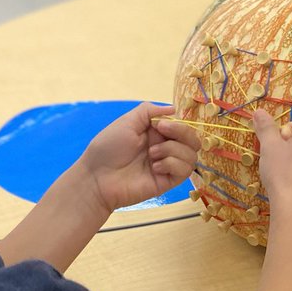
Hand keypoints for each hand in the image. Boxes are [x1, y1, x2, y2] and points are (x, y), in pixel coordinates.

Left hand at [79, 103, 199, 214]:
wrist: (98, 177)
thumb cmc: (108, 148)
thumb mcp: (127, 121)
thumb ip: (150, 111)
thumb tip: (174, 109)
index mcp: (156, 133)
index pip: (183, 126)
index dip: (178, 124)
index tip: (160, 125)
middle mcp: (165, 147)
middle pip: (193, 140)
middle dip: (182, 133)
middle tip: (160, 135)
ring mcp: (167, 165)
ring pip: (192, 155)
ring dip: (173, 151)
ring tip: (152, 155)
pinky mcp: (167, 181)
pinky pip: (185, 171)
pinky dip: (172, 164)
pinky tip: (155, 167)